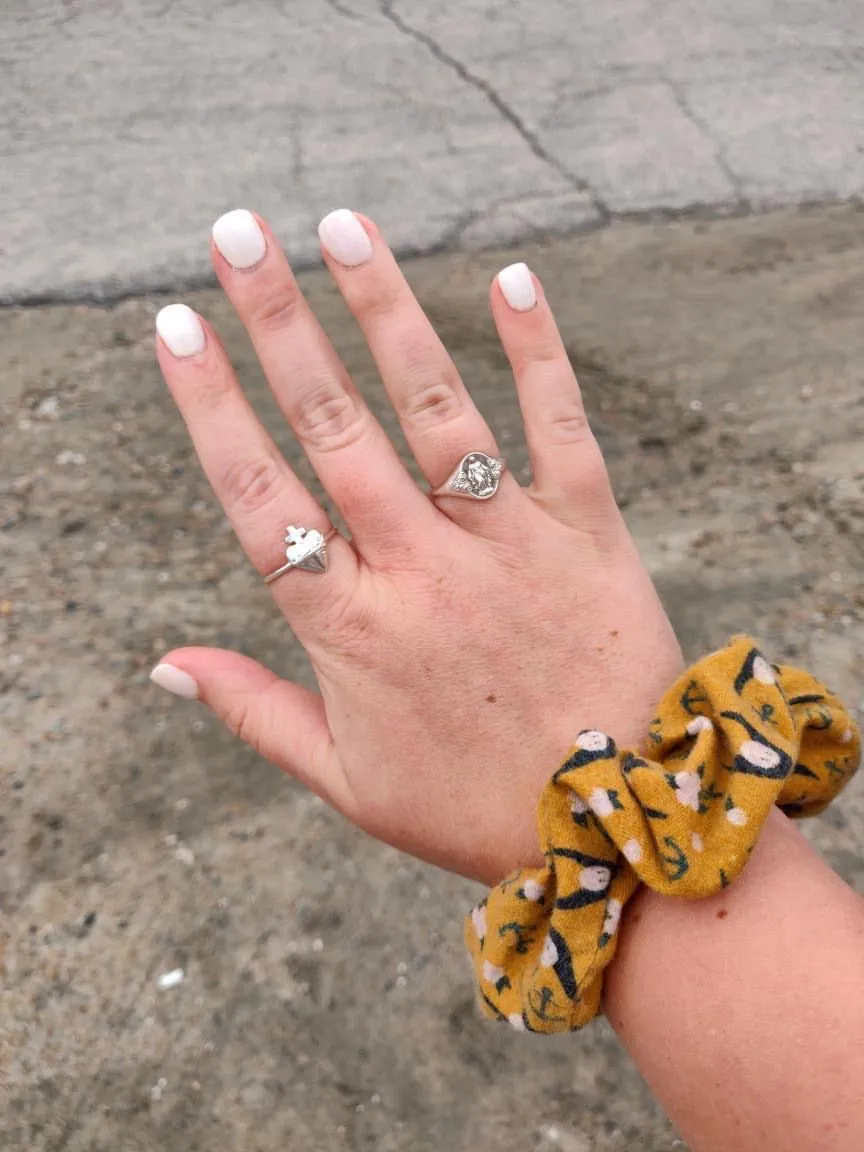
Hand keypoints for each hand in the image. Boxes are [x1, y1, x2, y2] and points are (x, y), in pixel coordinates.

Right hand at [152, 209, 682, 883]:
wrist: (617, 832)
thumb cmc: (472, 810)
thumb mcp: (345, 781)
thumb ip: (253, 713)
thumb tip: (162, 663)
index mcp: (351, 631)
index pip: (259, 497)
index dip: (211, 409)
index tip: (174, 329)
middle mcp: (421, 572)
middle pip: (332, 428)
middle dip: (276, 322)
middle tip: (237, 233)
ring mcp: (507, 545)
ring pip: (434, 408)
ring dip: (385, 311)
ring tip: (343, 227)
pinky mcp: (587, 534)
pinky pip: (561, 428)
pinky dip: (539, 353)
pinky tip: (513, 278)